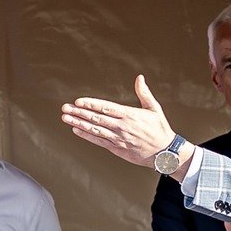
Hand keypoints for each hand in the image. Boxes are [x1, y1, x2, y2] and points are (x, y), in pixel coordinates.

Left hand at [61, 76, 184, 171]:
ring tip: (66, 118)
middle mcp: (122, 126)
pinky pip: (99, 141)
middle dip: (79, 112)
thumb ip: (144, 93)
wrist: (164, 153)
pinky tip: (76, 130)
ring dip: (79, 123)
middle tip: (65, 108)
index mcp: (129, 115)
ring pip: (95, 130)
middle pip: (96, 118)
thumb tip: (139, 78)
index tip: (78, 101)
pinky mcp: (117, 148)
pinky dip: (87, 136)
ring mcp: (118, 138)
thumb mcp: (154, 108)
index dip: (91, 104)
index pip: (106, 108)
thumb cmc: (159, 129)